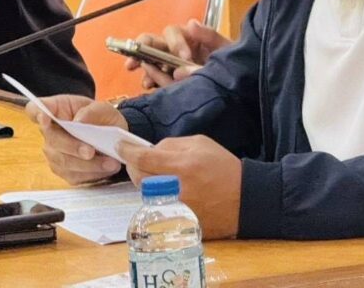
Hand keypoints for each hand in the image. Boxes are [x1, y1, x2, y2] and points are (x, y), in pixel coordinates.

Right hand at [26, 94, 127, 184]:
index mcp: (56, 109)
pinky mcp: (64, 171)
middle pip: (51, 141)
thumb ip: (92, 111)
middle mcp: (50, 133)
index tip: (44, 117)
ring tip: (109, 162)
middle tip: (90, 151)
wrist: (112, 136)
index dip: (37, 113)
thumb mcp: (103, 108)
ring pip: (63, 162)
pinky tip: (107, 168)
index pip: (35, 110)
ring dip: (87, 164)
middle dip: (72, 147)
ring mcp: (54, 153)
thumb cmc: (102, 118)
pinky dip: (92, 173)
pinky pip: (73, 175)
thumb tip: (79, 121)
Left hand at [118, 135, 241, 239]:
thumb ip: (172, 145)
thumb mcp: (201, 144)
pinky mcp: (177, 220)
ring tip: (157, 174)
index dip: (128, 151)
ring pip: (145, 192)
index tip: (120, 146)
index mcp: (182, 165)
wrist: (243, 198)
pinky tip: (167, 190)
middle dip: (134, 167)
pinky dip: (157, 196)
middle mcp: (176, 188)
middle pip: (139, 177)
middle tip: (138, 161)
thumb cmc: (222, 167)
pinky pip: (157, 205)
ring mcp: (175, 207)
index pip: (144, 158)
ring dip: (145, 181)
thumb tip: (151, 150)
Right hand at [123, 19, 229, 88]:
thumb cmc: (232, 61)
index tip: (185, 58)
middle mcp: (175, 46)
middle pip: (153, 42)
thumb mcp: (226, 47)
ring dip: (143, 67)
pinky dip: (150, 80)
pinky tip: (149, 86)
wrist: (236, 85)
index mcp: (188, 36)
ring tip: (145, 80)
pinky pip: (154, 76)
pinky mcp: (169, 78)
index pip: (173, 33)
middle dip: (142, 49)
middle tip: (134, 61)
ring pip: (149, 58)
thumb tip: (190, 24)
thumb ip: (210, 36)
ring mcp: (170, 62)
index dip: (175, 43)